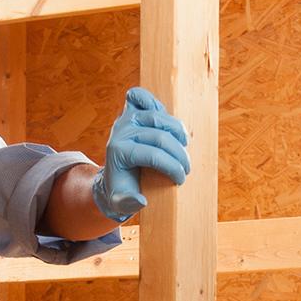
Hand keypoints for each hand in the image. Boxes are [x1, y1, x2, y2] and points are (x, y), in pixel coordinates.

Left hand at [90, 87, 190, 221]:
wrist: (114, 178)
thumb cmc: (121, 190)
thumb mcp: (121, 203)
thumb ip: (128, 204)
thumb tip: (141, 200)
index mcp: (118, 152)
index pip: (152, 155)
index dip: (171, 167)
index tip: (180, 179)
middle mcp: (121, 131)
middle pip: (159, 136)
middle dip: (178, 154)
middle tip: (186, 168)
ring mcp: (126, 118)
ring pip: (158, 116)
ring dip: (177, 131)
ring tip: (185, 147)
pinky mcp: (131, 111)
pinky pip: (140, 96)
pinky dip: (153, 101)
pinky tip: (166, 115)